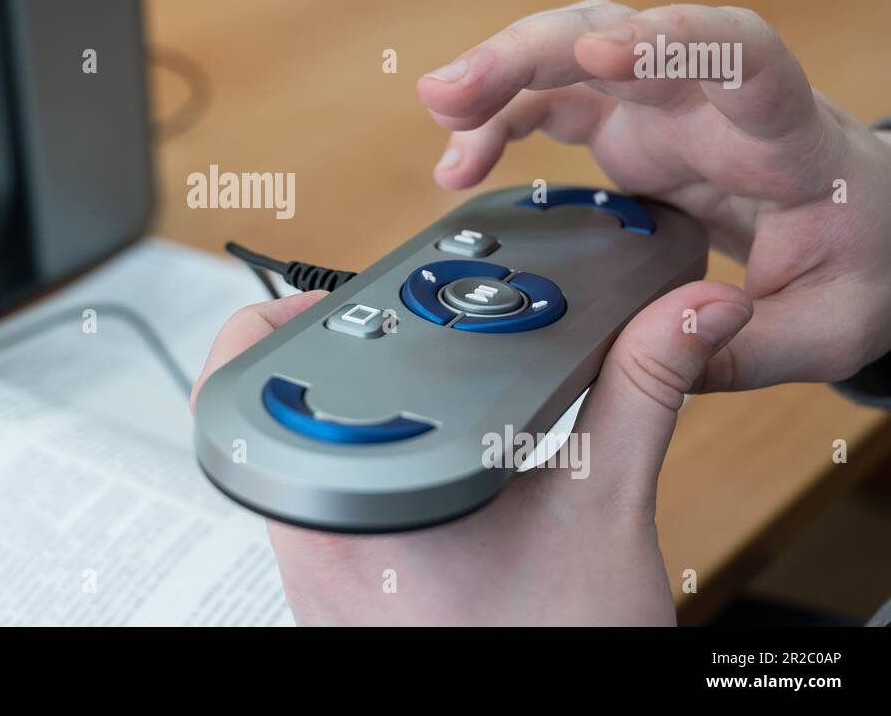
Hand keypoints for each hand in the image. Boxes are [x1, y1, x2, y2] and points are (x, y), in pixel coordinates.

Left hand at [192, 284, 750, 624]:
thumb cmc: (555, 648)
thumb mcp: (605, 507)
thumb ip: (642, 392)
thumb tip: (688, 314)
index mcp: (352, 507)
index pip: (260, 376)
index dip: (281, 318)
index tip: (339, 300)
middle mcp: (311, 547)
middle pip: (279, 416)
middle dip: (341, 372)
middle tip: (401, 349)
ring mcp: (316, 581)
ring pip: (303, 470)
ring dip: (358, 430)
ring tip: (425, 406)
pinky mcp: (336, 603)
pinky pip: (326, 517)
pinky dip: (370, 482)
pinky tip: (433, 475)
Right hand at [418, 0, 890, 389]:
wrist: (858, 227)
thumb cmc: (858, 261)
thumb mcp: (827, 328)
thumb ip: (751, 345)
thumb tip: (669, 336)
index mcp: (783, 137)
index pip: (741, 60)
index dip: (673, 43)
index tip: (602, 53)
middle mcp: (712, 102)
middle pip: (619, 36)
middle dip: (532, 53)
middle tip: (454, 92)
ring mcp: (664, 108)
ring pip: (572, 51)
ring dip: (500, 71)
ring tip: (439, 108)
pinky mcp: (628, 130)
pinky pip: (552, 102)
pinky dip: (499, 123)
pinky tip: (459, 163)